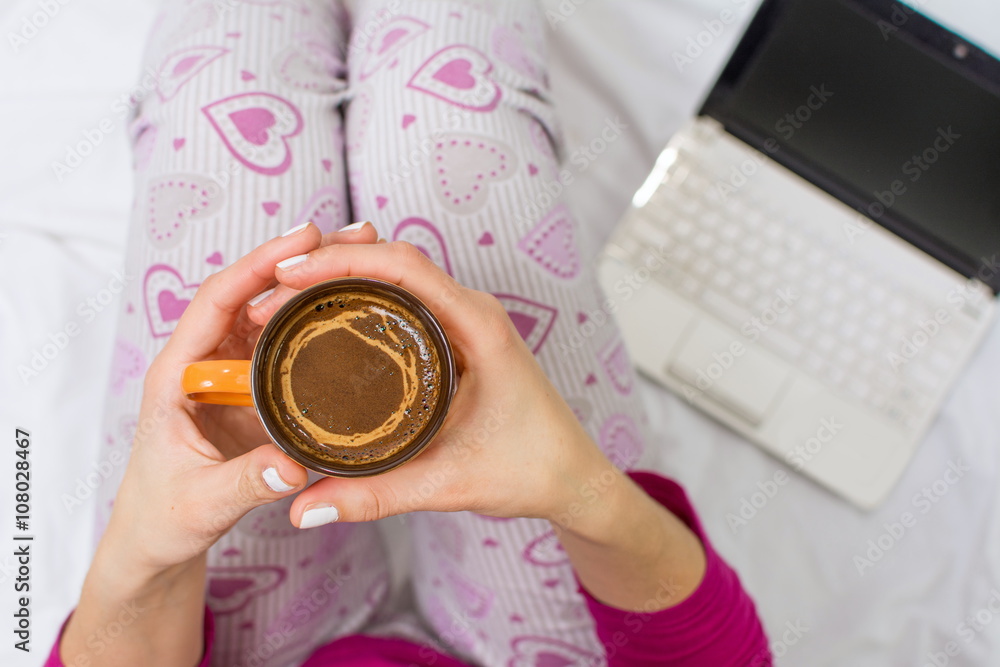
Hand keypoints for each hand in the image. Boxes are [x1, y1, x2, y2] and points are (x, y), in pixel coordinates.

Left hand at [103, 222, 378, 575]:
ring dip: (316, 284)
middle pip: (252, 293)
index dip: (258, 264)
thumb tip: (295, 465)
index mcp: (178, 374)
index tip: (304, 239)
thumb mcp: (201, 504)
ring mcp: (232, 376)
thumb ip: (246, 484)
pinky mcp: (255, 393)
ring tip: (367, 259)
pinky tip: (358, 310)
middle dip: (302, 259)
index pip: (217, 300)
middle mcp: (205, 363)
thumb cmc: (164, 518)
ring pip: (274, 314)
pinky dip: (320, 322)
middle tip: (356, 236)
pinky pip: (289, 345)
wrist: (158, 539)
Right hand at [247, 240, 613, 525]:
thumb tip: (304, 508)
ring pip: (398, 275)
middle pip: (394, 260)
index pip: (405, 268)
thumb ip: (375, 496)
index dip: (342, 260)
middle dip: (329, 263)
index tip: (289, 272)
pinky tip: (327, 314)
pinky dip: (362, 295)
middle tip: (272, 290)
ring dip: (343, 275)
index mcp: (480, 328)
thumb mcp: (448, 484)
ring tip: (286, 295)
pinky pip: (406, 298)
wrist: (573, 477)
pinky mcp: (459, 336)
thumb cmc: (531, 469)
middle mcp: (473, 312)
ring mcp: (467, 320)